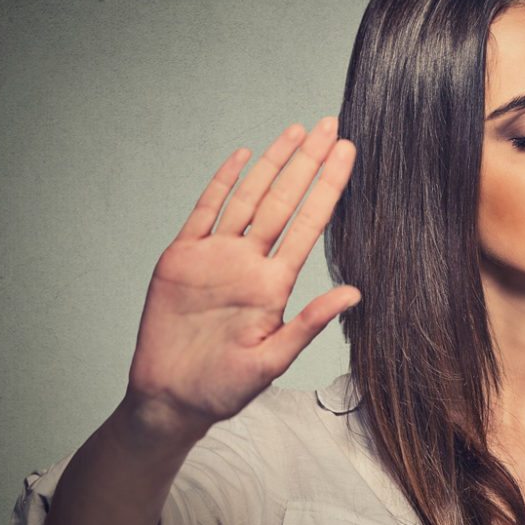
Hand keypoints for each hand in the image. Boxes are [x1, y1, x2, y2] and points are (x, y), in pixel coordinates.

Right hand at [124, 116, 359, 442]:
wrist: (171, 398)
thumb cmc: (223, 388)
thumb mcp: (271, 361)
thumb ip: (309, 324)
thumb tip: (354, 293)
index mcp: (274, 284)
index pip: (309, 224)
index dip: (328, 187)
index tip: (348, 153)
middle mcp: (249, 262)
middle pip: (283, 200)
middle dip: (308, 163)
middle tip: (331, 126)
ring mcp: (216, 256)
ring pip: (249, 198)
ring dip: (272, 164)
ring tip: (298, 131)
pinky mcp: (182, 258)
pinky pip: (205, 211)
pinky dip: (222, 183)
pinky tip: (243, 157)